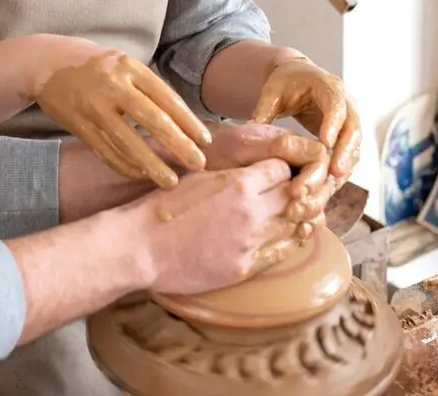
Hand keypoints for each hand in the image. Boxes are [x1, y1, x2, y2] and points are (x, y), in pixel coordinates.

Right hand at [26, 36, 211, 188]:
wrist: (47, 63)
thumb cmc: (95, 65)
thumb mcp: (123, 63)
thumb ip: (147, 87)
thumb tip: (181, 120)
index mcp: (130, 67)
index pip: (166, 98)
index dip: (188, 122)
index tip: (205, 141)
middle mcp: (113, 86)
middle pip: (152, 120)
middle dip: (178, 145)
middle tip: (198, 165)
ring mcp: (94, 107)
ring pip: (128, 142)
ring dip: (151, 165)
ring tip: (171, 181)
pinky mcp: (79, 125)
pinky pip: (106, 151)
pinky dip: (125, 166)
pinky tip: (141, 174)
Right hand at [143, 121, 329, 237]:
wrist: (140, 247)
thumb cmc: (162, 207)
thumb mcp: (198, 177)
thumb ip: (231, 173)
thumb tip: (254, 169)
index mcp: (238, 183)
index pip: (282, 169)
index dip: (282, 169)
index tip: (278, 173)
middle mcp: (251, 211)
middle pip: (294, 196)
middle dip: (296, 191)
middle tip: (294, 193)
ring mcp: (250, 242)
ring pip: (294, 226)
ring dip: (297, 219)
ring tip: (296, 214)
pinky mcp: (244, 268)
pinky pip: (281, 253)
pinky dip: (288, 243)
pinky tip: (288, 237)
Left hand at [250, 57, 361, 227]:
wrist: (300, 79)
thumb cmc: (287, 83)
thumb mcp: (273, 91)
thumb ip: (265, 108)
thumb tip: (251, 129)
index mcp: (329, 87)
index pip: (336, 106)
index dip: (332, 125)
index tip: (325, 144)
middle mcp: (346, 104)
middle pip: (353, 128)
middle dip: (345, 152)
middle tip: (335, 173)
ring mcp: (349, 121)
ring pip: (354, 146)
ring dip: (344, 166)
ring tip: (330, 185)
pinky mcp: (346, 137)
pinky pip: (349, 155)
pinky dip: (340, 170)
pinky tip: (327, 186)